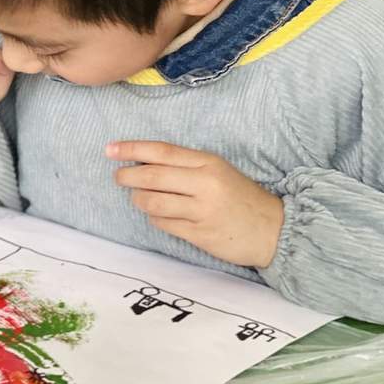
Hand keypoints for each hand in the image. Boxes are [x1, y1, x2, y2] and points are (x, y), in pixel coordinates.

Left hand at [107, 141, 283, 267]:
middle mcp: (204, 184)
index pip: (162, 152)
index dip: (132, 149)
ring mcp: (201, 211)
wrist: (272, 229)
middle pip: (152, 176)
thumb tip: (141, 161)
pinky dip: (154, 217)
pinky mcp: (200, 235)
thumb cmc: (239, 195)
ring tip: (138, 197)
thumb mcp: (217, 170)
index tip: (110, 149)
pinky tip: (158, 214)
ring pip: (153, 202)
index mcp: (207, 162)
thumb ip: (184, 165)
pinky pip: (164, 224)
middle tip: (118, 176)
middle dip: (127, 176)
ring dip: (138, 199)